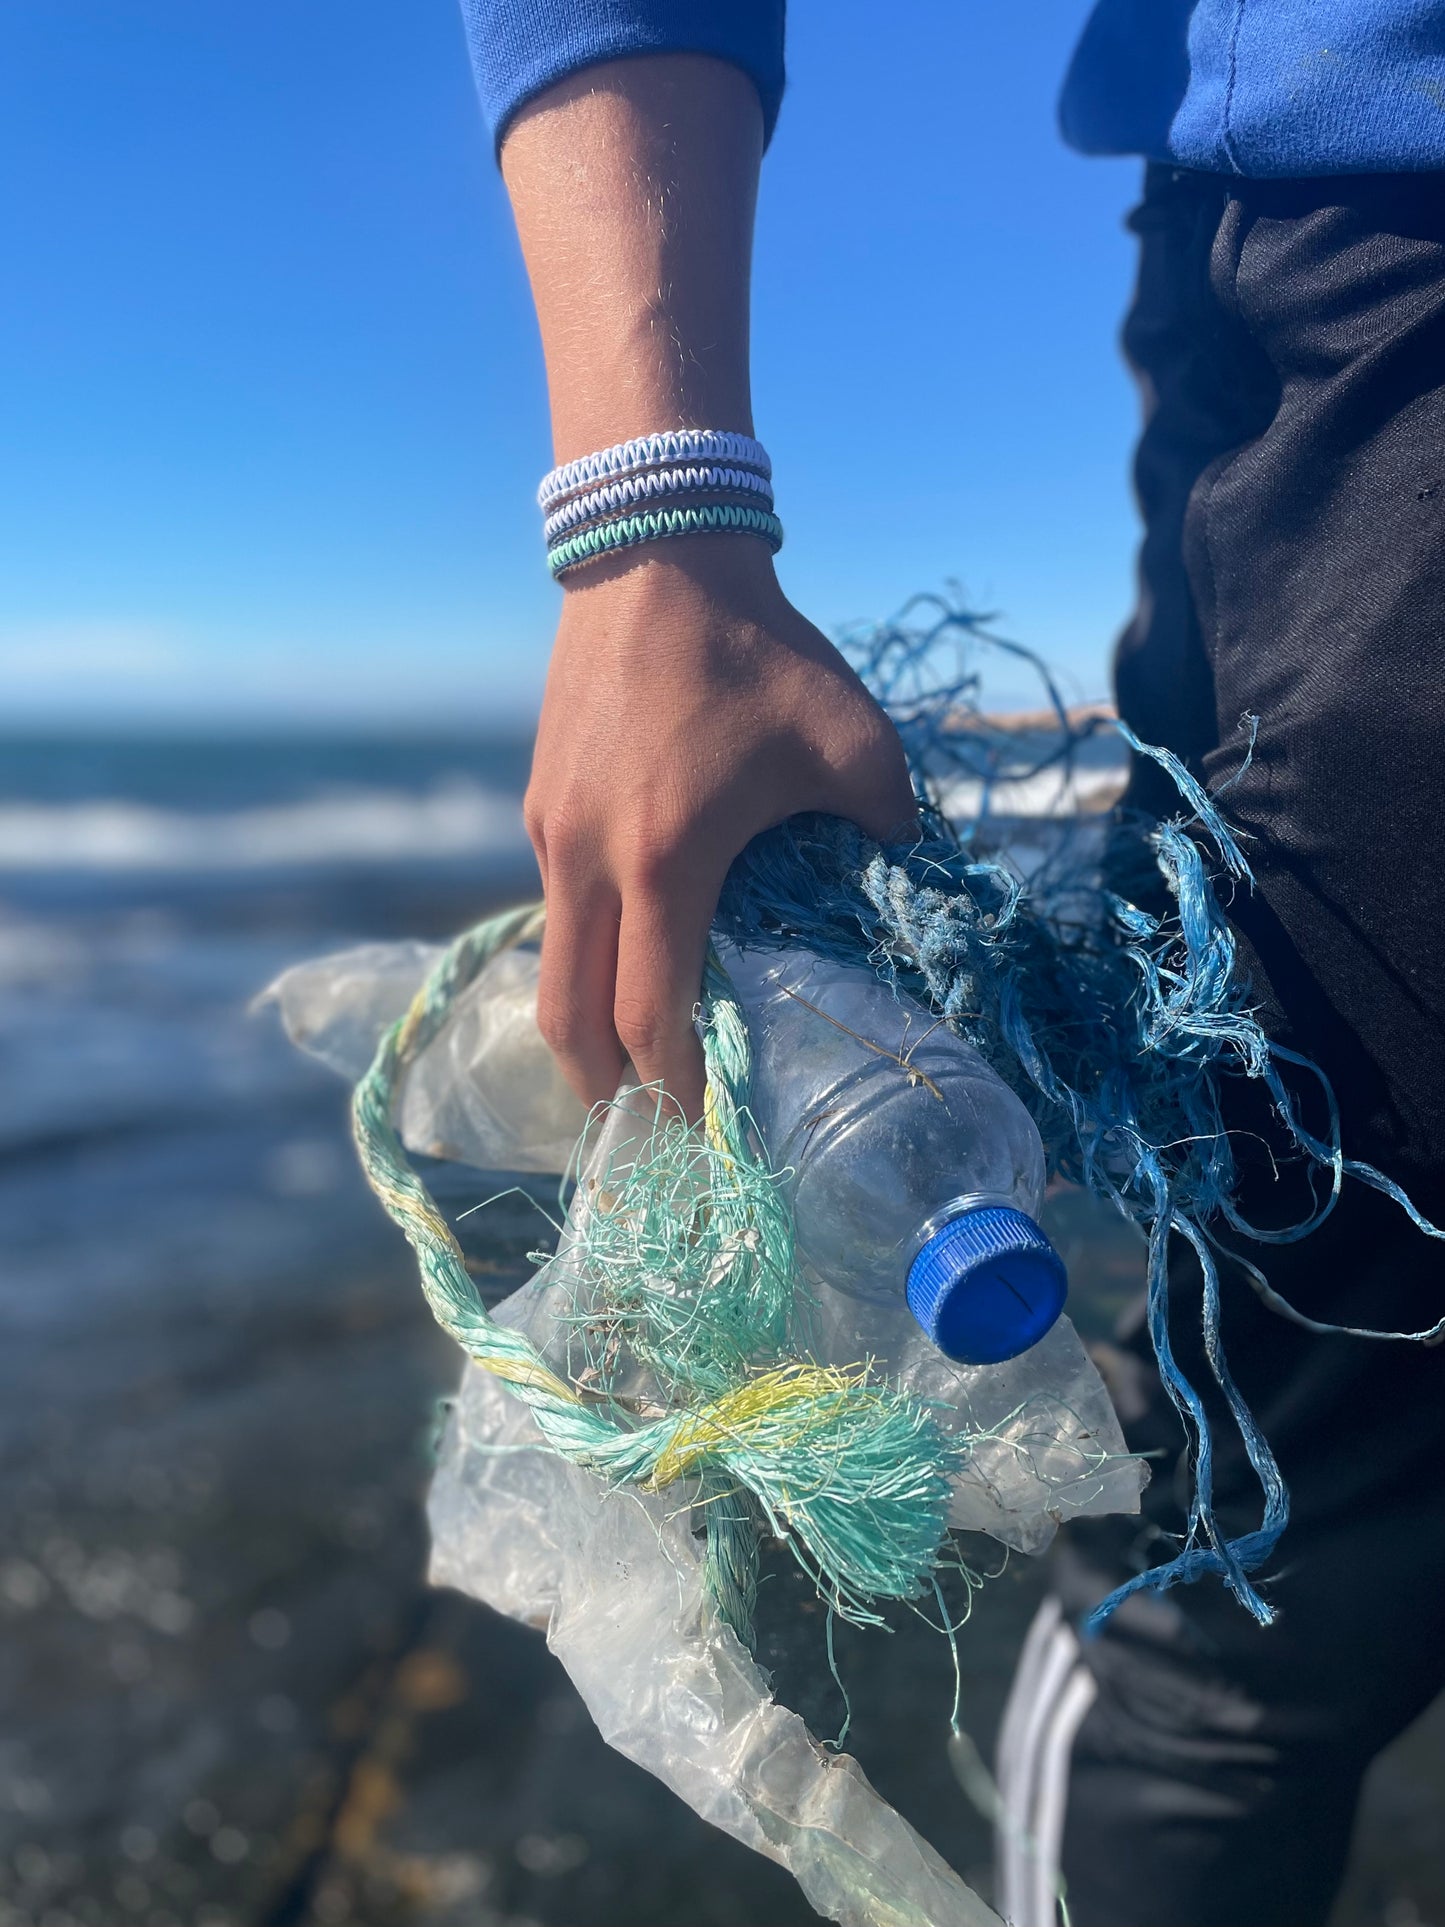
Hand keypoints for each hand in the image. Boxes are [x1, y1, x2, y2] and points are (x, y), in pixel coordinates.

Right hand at [525, 536, 916, 1120]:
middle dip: (607, 1086)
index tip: (708, 1128)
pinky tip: (624, 950)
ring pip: (552, 966)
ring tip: (629, 1058)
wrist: (656, 556)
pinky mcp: (539, 804)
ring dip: (585, 1026)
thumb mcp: (854, 738)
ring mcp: (550, 833)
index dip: (677, 1087)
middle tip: (650, 1122)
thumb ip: (892, 826)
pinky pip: (555, 906)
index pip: (651, 1016)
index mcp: (666, 860)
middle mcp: (589, 861)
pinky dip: (582, 954)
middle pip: (571, 1020)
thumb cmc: (759, 652)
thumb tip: (912, 879)